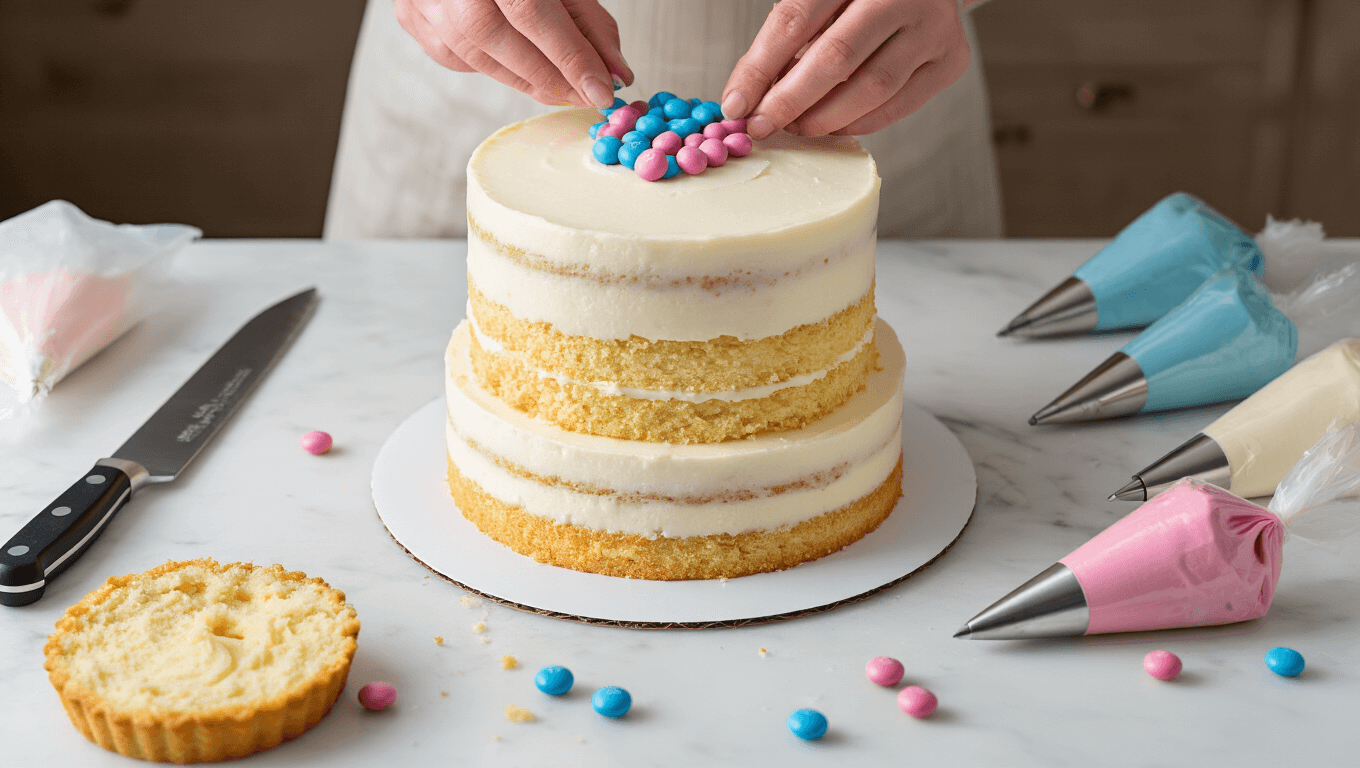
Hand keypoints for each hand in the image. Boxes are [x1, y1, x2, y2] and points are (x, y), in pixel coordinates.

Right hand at [395, 0, 632, 107]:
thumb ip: (588, 22)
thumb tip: (614, 74)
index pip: (530, 14)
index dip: (568, 57)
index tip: (601, 91)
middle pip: (500, 42)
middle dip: (551, 77)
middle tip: (586, 95)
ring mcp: (422, 1)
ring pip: (479, 59)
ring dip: (527, 80)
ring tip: (563, 87)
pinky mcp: (412, 18)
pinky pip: (459, 59)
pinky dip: (496, 68)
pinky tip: (520, 64)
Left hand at [722, 0, 970, 137]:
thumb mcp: (821, 0)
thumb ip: (786, 38)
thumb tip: (747, 97)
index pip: (795, 19)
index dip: (760, 66)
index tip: (736, 103)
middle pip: (836, 56)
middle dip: (790, 100)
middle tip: (762, 125)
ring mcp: (934, 28)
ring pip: (872, 87)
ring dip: (823, 117)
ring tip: (796, 125)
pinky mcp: (951, 60)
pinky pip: (898, 106)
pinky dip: (858, 121)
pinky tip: (832, 123)